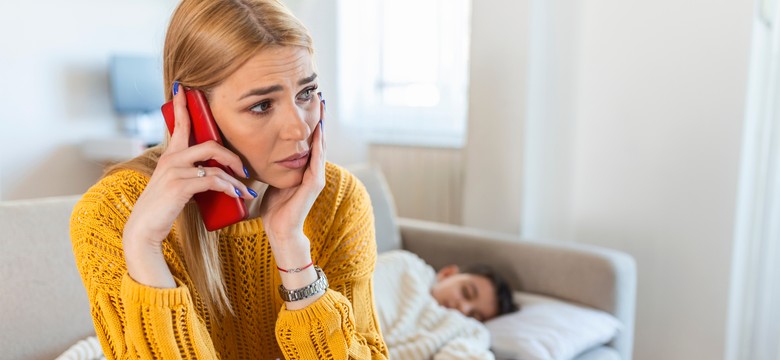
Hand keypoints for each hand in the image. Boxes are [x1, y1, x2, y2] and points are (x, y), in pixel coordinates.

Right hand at [122, 83, 254, 286]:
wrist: (145, 229)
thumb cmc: (163, 209)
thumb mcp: (177, 186)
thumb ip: (191, 174)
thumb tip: (214, 175)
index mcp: (170, 156)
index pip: (179, 124)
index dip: (182, 105)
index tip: (184, 87)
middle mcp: (171, 158)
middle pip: (210, 144)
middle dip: (232, 156)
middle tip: (245, 170)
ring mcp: (174, 171)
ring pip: (215, 165)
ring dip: (235, 179)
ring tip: (246, 191)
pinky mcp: (179, 185)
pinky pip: (212, 181)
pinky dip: (228, 188)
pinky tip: (236, 196)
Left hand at [260, 111, 325, 267]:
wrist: (279, 230)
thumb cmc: (273, 208)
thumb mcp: (270, 180)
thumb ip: (271, 166)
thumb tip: (256, 151)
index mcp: (303, 170)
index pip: (308, 142)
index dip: (309, 123)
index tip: (307, 103)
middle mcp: (313, 172)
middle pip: (318, 140)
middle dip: (319, 119)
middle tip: (320, 98)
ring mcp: (316, 177)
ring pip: (320, 146)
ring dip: (322, 127)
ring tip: (322, 108)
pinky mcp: (315, 184)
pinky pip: (318, 159)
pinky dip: (319, 144)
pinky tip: (318, 130)